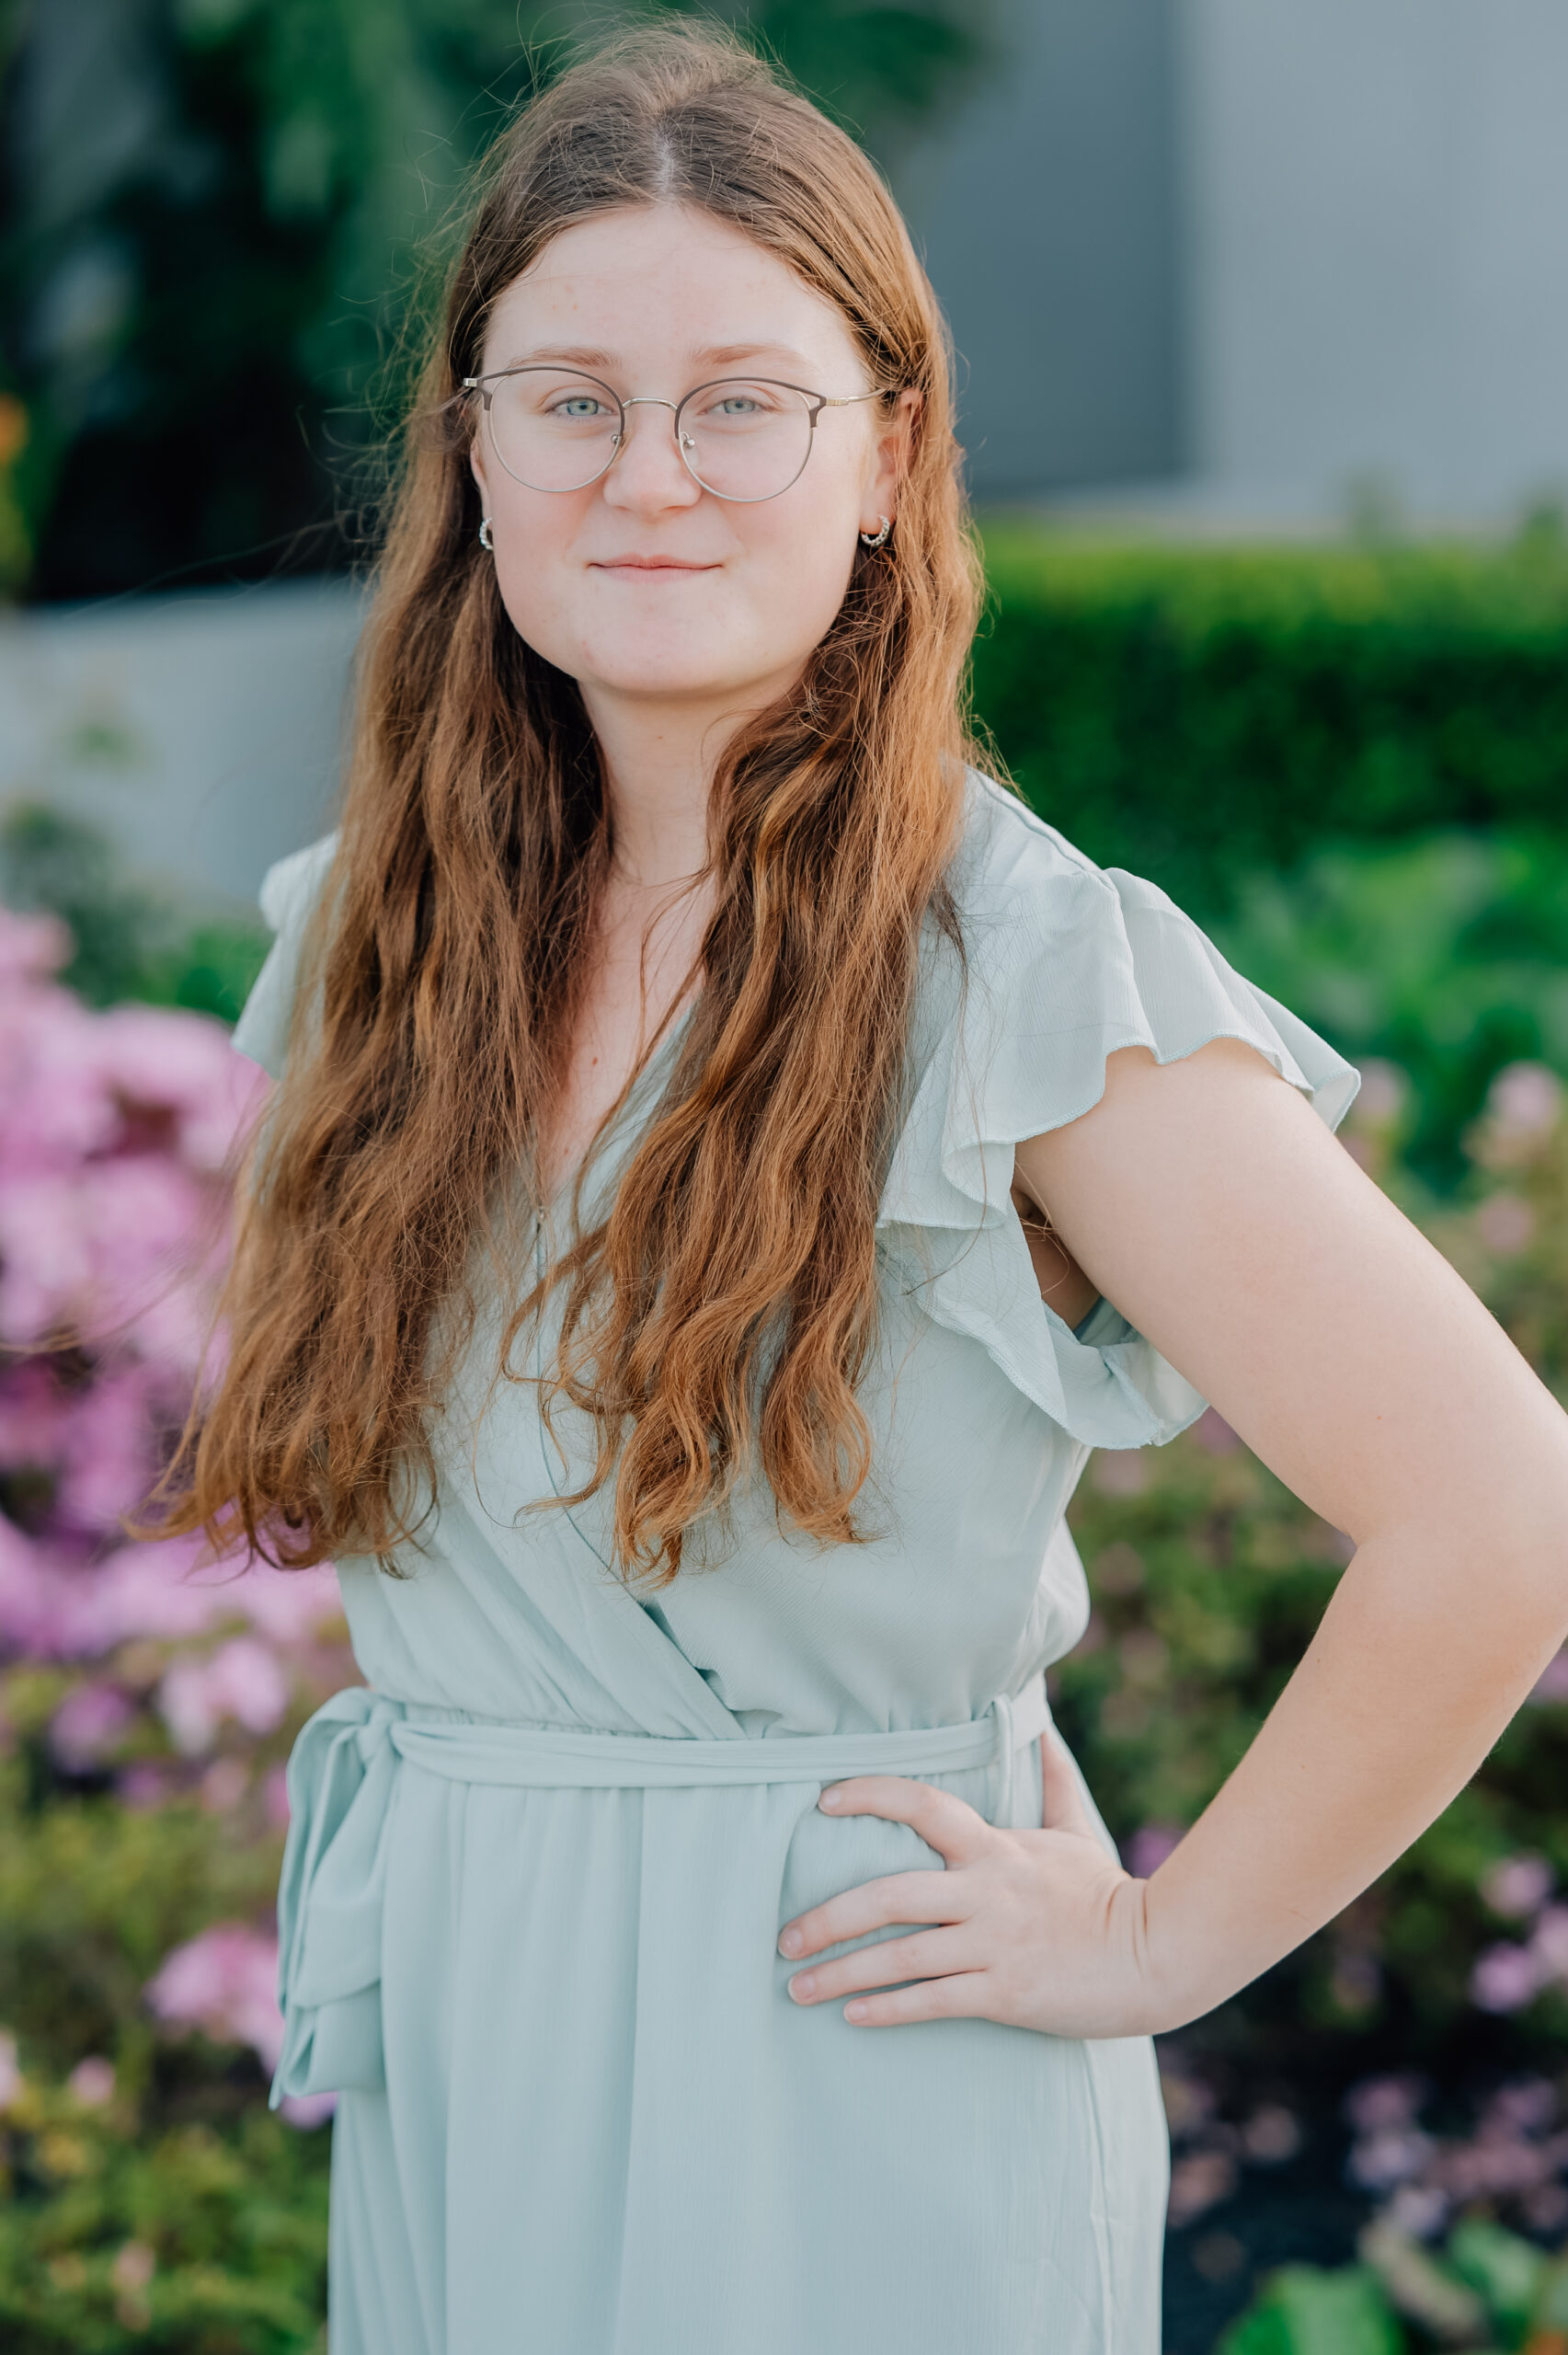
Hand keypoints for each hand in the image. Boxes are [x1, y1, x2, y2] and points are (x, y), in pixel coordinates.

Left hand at [776, 1728, 1162, 2036]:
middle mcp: (987, 1891)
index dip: (870, 1795)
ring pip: (902, 1955)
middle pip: (890, 1894)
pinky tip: (852, 2016)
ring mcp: (995, 1944)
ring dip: (842, 1973)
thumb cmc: (1106, 1894)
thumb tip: (1038, 1727)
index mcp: (995, 1847)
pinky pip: (934, 2001)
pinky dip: (888, 2009)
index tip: (823, 1801)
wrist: (1158, 1955)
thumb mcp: (1075, 1831)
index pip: (923, 1804)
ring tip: (796, 1988)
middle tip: (784, 1937)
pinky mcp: (1006, 1993)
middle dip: (828, 1917)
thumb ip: (1050, 1780)